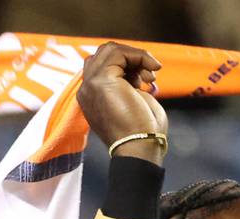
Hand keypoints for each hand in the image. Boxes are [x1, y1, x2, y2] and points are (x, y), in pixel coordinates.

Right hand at [77, 42, 168, 164]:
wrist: (140, 147)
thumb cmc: (143, 131)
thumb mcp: (133, 102)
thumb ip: (127, 84)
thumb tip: (136, 69)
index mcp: (92, 97)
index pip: (103, 66)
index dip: (127, 66)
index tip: (145, 80)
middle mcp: (87, 90)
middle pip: (104, 54)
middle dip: (130, 59)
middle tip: (149, 76)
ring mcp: (91, 85)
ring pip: (110, 50)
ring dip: (136, 56)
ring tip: (151, 76)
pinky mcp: (101, 80)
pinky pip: (119, 53)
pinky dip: (139, 56)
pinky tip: (152, 70)